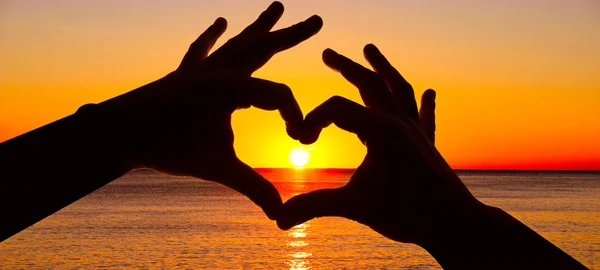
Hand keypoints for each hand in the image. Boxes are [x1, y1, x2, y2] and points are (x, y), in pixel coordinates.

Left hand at [104, 2, 321, 218]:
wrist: (119, 133)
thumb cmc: (167, 147)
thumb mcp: (217, 167)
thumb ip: (253, 187)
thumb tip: (282, 214)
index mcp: (231, 87)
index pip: (278, 96)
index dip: (295, 117)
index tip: (301, 140)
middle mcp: (219, 70)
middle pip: (264, 48)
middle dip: (293, 34)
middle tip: (317, 20)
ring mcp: (201, 69)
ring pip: (238, 42)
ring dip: (259, 26)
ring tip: (276, 6)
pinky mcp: (185, 74)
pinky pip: (202, 50)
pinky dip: (212, 37)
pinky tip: (220, 23)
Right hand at [277, 44, 478, 245]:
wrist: (454, 224)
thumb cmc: (408, 213)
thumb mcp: (355, 206)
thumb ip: (314, 206)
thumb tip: (277, 218)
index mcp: (380, 131)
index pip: (336, 109)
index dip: (312, 120)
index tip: (301, 142)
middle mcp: (399, 123)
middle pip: (369, 84)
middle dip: (346, 67)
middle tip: (327, 53)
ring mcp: (415, 131)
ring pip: (398, 89)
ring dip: (383, 68)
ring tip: (371, 50)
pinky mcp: (426, 144)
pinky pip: (424, 116)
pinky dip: (424, 103)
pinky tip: (430, 92)